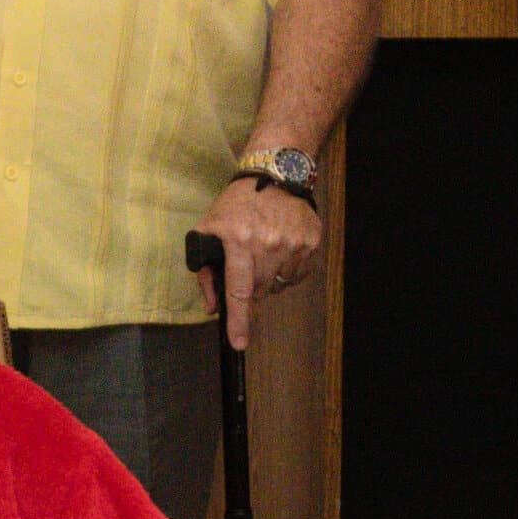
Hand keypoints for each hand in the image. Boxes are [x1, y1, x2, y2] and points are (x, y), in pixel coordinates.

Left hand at [192, 176, 321, 346]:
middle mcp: (268, 244)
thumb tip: (213, 307)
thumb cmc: (237, 204)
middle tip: (246, 266)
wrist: (276, 175)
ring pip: (279, 285)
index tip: (239, 344)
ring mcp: (293, 244)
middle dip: (250, 288)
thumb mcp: (210, 229)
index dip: (238, 321)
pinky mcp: (311, 241)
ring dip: (270, 279)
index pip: (238, 290)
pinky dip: (288, 271)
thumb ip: (206, 270)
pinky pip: (298, 274)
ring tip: (264, 252)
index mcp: (239, 242)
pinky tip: (280, 250)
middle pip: (259, 291)